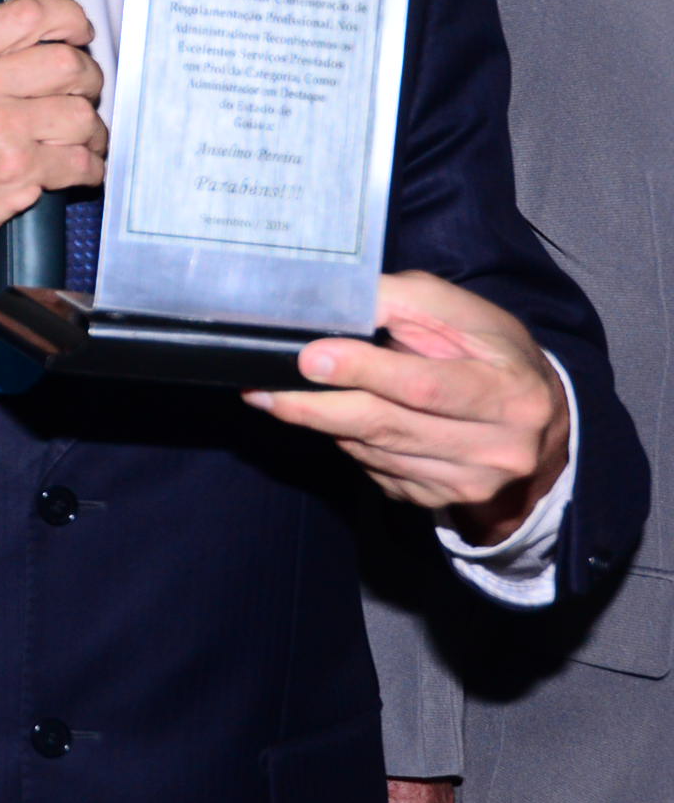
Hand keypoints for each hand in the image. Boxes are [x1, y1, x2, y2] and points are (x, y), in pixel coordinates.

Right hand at [0, 0, 104, 273]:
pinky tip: (76, 171)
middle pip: (68, 63)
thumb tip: (31, 40)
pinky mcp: (17, 171)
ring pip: (82, 114)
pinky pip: (82, 161)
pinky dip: (90, 169)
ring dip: (90, 132)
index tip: (78, 35)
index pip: (28, 14)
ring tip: (77, 142)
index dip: (68, 19)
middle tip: (79, 98)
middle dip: (87, 83)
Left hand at [247, 273, 569, 543]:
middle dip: (315, 406)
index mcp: (512, 393)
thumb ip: (405, 302)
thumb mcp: (467, 315)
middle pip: (388, 426)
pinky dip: (348, 442)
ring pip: (374, 451)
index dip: (364, 371)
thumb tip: (337, 301)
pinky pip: (375, 470)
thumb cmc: (495, 356)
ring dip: (321, 421)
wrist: (541, 423)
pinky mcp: (441, 500)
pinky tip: (335, 418)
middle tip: (260, 386)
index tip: (309, 357)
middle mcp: (498, 448)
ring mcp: (470, 482)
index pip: (426, 386)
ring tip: (276, 395)